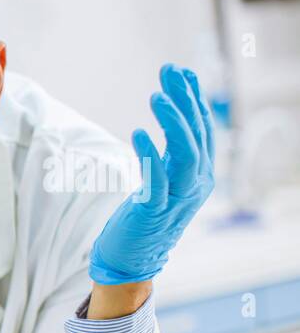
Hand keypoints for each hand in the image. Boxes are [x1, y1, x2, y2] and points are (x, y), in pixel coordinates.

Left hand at [89, 64, 214, 284]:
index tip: (181, 72)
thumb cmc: (144, 216)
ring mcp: (177, 199)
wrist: (131, 260)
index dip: (193, 99)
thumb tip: (171, 116)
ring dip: (173, 124)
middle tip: (168, 73)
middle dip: (184, 101)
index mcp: (200, 174)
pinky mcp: (154, 212)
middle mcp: (196, 185)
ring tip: (157, 97)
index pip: (202, 129)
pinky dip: (150, 156)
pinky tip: (139, 133)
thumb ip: (170, 151)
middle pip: (196, 135)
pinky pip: (156, 181)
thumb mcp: (163, 179)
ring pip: (185, 155)